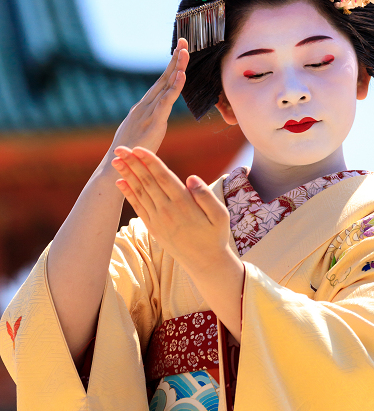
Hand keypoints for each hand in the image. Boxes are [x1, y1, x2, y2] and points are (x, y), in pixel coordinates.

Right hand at [108, 38, 188, 158]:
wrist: (118, 166)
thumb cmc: (129, 151)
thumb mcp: (142, 132)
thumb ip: (150, 121)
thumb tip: (157, 116)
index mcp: (144, 107)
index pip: (161, 82)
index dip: (171, 66)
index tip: (180, 50)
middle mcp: (145, 105)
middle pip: (163, 78)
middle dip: (175, 59)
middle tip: (184, 40)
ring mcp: (148, 112)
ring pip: (165, 86)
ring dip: (176, 68)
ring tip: (185, 52)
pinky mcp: (153, 123)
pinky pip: (166, 102)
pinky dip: (174, 88)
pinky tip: (181, 76)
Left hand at [111, 146, 230, 273]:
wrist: (205, 263)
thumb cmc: (215, 236)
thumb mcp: (221, 216)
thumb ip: (206, 196)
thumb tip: (190, 177)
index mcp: (184, 204)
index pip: (163, 178)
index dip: (149, 162)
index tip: (138, 148)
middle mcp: (167, 211)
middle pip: (147, 182)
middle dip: (133, 163)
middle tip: (120, 147)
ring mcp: (158, 220)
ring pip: (140, 193)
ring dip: (127, 175)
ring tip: (115, 160)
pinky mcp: (153, 228)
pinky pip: (138, 207)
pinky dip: (128, 194)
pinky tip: (119, 182)